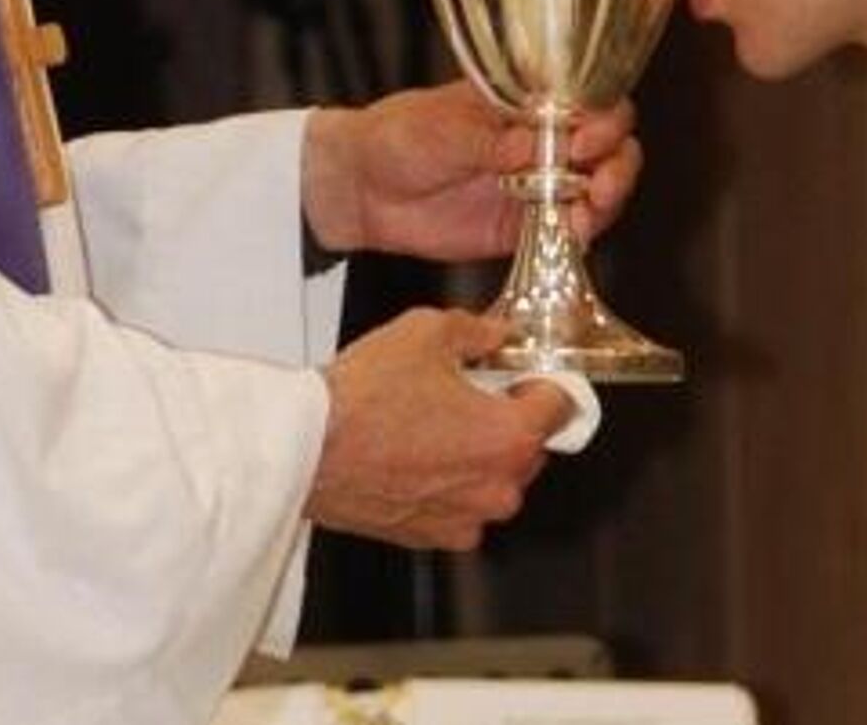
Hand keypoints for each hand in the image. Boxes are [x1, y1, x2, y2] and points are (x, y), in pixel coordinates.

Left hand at [302, 77, 640, 260]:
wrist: (362, 188)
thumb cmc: (398, 136)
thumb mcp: (440, 128)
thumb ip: (487, 140)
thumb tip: (533, 145)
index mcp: (528, 102)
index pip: (589, 99)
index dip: (603, 116)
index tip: (587, 138)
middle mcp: (543, 141)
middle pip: (609, 145)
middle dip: (616, 162)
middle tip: (598, 183)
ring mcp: (538, 184)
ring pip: (597, 189)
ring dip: (605, 201)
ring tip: (587, 214)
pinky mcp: (525, 227)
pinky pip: (567, 230)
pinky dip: (580, 234)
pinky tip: (574, 236)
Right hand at [306, 308, 575, 549]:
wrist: (304, 450)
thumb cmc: (361, 401)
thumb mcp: (428, 332)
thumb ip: (477, 331)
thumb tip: (493, 334)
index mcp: (509, 438)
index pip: (562, 405)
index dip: (544, 378)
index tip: (528, 371)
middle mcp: (495, 488)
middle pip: (531, 445)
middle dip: (509, 414)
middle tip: (472, 387)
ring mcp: (464, 519)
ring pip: (494, 477)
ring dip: (479, 450)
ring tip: (436, 418)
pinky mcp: (430, 536)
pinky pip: (460, 503)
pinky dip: (449, 480)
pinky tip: (417, 449)